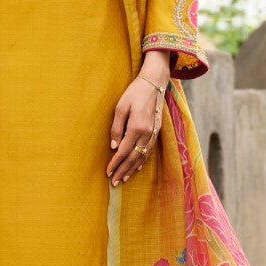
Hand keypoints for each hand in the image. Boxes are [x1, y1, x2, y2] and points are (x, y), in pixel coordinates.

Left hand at [107, 67, 166, 186]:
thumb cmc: (134, 93)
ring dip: (132, 168)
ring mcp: (154, 133)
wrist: (154, 84)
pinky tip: (137, 167)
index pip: (124, 151)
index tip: (108, 172)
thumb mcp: (120, 107)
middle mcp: (147, 133)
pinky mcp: (157, 131)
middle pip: (133, 157)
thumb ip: (116, 127)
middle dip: (122, 170)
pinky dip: (142, 160)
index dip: (115, 163)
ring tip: (123, 178)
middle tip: (114, 182)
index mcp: (136, 127)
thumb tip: (113, 147)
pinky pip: (149, 150)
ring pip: (142, 156)